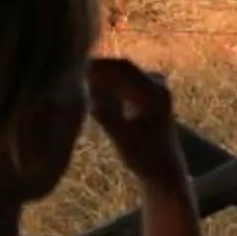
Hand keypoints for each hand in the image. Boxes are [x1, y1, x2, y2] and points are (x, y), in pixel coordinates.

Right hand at [86, 57, 188, 185]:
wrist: (163, 170)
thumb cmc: (144, 158)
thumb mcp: (123, 139)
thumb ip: (107, 117)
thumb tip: (87, 100)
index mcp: (154, 92)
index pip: (123, 68)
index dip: (99, 65)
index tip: (77, 67)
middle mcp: (157, 85)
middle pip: (123, 67)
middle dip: (99, 69)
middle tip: (73, 73)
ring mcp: (154, 88)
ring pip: (122, 74)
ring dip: (102, 76)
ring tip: (79, 83)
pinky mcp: (148, 95)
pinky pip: (124, 82)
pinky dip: (108, 85)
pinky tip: (91, 93)